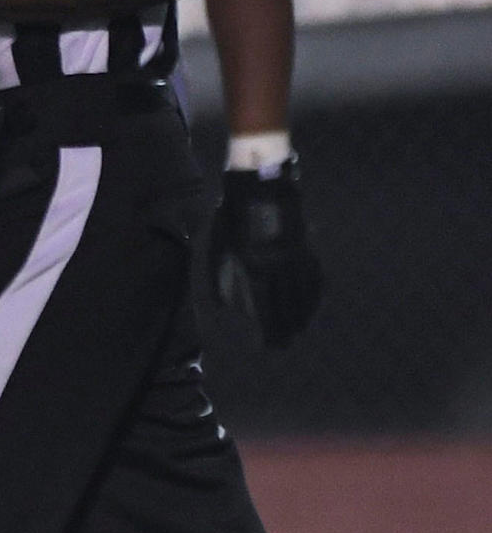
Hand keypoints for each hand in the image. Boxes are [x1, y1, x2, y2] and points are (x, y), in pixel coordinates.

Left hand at [212, 163, 324, 345]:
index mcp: (255, 268)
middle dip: (286, 326)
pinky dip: (315, 291)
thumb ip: (220, 278)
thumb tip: (223, 307)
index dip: (269, 328)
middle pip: (287, 304)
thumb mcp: (218, 248)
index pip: (265, 307)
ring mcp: (297, 256)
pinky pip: (314, 274)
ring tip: (300, 329)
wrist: (259, 187)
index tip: (269, 345)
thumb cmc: (231, 220)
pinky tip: (313, 302)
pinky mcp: (306, 246)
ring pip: (304, 292)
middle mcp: (279, 266)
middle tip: (287, 343)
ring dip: (303, 313)